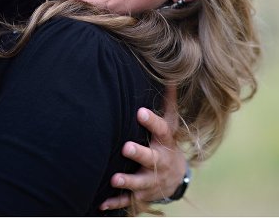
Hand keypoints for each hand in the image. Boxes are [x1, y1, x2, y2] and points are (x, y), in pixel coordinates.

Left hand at [100, 87, 187, 210]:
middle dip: (139, 154)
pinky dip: (116, 203)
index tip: (140, 112)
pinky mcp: (142, 194)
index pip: (161, 129)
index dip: (151, 122)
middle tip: (125, 147)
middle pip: (150, 158)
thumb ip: (168, 101)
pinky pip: (128, 200)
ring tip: (114, 178)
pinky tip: (102, 203)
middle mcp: (159, 161)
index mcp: (165, 141)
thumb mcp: (171, 122)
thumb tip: (171, 75)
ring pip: (140, 182)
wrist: (176, 177)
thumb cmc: (167, 142)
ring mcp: (151, 179)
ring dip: (128, 181)